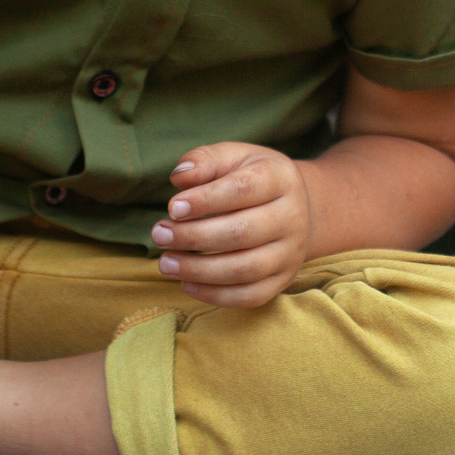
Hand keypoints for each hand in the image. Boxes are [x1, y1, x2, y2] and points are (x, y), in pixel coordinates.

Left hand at [149, 142, 312, 308]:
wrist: (296, 207)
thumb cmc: (253, 178)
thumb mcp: (234, 157)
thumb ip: (205, 160)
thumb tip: (180, 176)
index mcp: (280, 179)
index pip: (243, 189)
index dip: (206, 200)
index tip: (173, 207)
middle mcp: (292, 217)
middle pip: (242, 232)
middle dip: (194, 237)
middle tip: (159, 235)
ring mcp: (290, 252)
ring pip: (245, 269)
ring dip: (199, 270)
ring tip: (166, 262)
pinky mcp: (283, 279)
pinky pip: (250, 296)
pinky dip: (215, 295)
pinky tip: (186, 283)